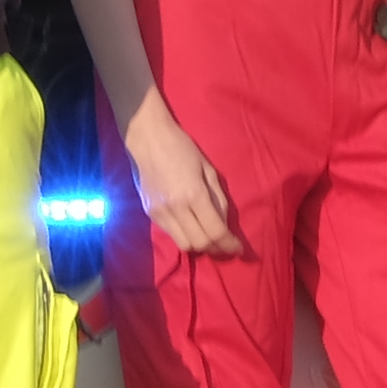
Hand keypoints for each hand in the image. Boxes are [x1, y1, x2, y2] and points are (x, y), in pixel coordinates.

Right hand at [126, 91, 242, 258]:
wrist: (147, 138)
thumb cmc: (182, 147)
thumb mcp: (208, 169)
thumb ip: (218, 198)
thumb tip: (224, 223)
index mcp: (194, 194)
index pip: (215, 231)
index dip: (229, 244)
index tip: (239, 249)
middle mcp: (175, 209)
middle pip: (199, 244)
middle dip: (216, 249)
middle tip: (227, 246)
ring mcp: (159, 213)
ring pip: (183, 244)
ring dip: (200, 246)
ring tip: (210, 240)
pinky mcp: (149, 213)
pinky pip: (171, 234)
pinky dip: (185, 236)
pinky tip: (192, 228)